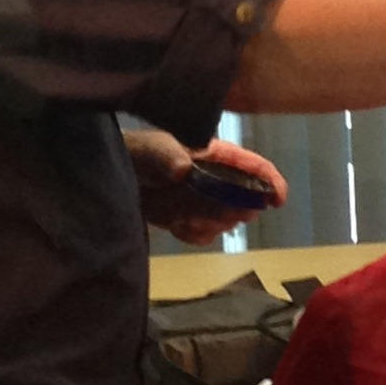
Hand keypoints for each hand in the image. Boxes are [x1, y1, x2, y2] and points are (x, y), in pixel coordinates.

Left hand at [124, 130, 287, 245]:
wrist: (109, 175)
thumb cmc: (135, 152)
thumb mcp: (150, 149)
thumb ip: (166, 156)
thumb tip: (183, 169)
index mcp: (216, 155)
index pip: (254, 166)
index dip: (271, 182)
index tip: (276, 201)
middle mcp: (215, 179)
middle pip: (244, 199)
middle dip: (234, 210)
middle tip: (214, 214)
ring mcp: (203, 201)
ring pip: (224, 221)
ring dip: (209, 223)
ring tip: (183, 216)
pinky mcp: (189, 219)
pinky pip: (203, 235)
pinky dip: (192, 234)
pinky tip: (175, 225)